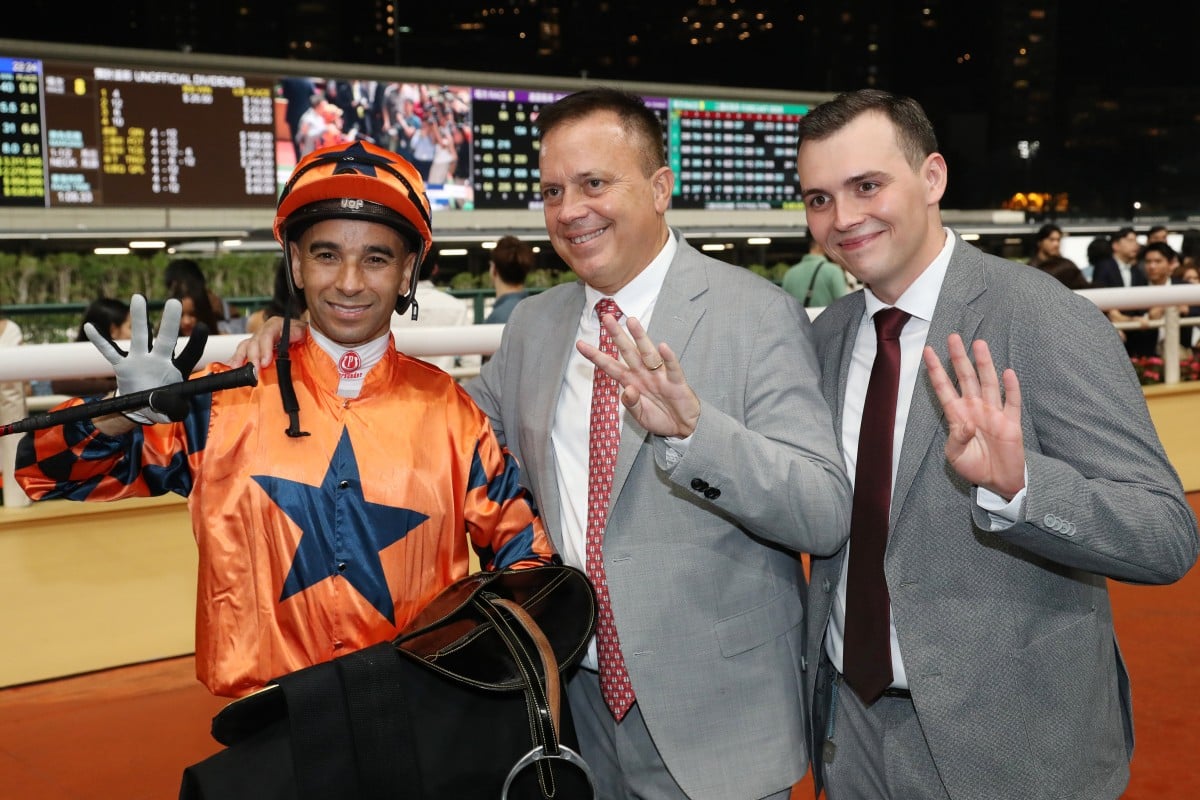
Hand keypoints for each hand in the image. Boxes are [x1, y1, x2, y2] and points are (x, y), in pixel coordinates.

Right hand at [86, 294, 205, 423]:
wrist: (143, 407)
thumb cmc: (163, 407)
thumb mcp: (172, 413)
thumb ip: (171, 408)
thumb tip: (156, 399)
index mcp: (177, 370)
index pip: (190, 354)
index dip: (196, 342)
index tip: (202, 326)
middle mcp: (160, 360)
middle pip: (166, 339)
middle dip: (170, 322)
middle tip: (174, 302)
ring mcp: (140, 360)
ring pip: (140, 337)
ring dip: (140, 319)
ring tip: (138, 297)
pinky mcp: (123, 365)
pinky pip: (110, 352)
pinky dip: (100, 341)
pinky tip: (90, 327)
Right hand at [228, 314, 306, 368]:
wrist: (301, 335)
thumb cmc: (301, 334)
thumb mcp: (303, 331)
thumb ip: (298, 333)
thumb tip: (296, 335)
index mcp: (275, 325)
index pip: (267, 335)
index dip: (265, 349)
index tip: (265, 362)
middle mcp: (263, 331)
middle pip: (254, 343)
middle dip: (253, 358)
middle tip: (255, 372)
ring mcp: (257, 339)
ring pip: (245, 346)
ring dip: (240, 358)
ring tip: (237, 369)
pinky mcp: (253, 348)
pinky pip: (242, 352)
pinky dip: (236, 359)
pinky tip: (232, 367)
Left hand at [577, 314, 700, 438]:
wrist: (682, 428)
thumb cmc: (659, 418)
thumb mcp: (640, 415)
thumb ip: (631, 403)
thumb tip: (627, 390)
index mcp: (631, 381)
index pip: (610, 366)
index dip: (595, 356)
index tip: (580, 344)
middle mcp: (643, 374)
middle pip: (628, 351)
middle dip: (617, 335)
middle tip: (607, 318)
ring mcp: (660, 376)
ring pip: (648, 353)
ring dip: (640, 337)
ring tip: (632, 321)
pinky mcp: (676, 382)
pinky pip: (671, 368)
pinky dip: (668, 358)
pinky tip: (663, 346)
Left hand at [922, 334, 1024, 499]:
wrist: (998, 481)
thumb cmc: (974, 465)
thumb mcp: (956, 456)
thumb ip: (957, 439)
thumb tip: (966, 423)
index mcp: (958, 415)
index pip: (944, 388)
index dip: (936, 370)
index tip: (928, 351)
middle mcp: (975, 408)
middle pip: (966, 378)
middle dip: (959, 358)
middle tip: (953, 337)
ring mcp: (993, 413)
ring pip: (988, 383)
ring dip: (984, 365)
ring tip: (979, 345)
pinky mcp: (1011, 422)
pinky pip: (1012, 402)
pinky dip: (1011, 388)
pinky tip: (1007, 373)